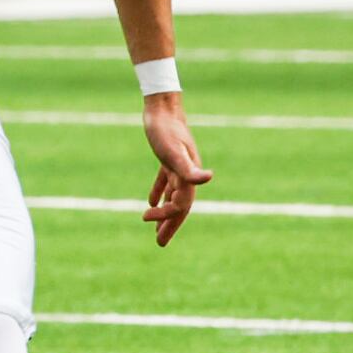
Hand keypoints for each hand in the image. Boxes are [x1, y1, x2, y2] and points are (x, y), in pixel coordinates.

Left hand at [141, 93, 210, 245]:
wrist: (162, 108)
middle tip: (160, 244)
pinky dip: (160, 193)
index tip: (145, 217)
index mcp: (188, 176)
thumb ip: (189, 169)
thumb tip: (207, 178)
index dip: (166, 215)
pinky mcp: (168, 158)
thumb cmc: (166, 131)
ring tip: (155, 229)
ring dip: (165, 213)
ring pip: (174, 196)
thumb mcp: (174, 152)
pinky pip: (166, 181)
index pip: (181, 205)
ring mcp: (178, 166)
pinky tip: (151, 203)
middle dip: (170, 225)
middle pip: (180, 206)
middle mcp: (186, 173)